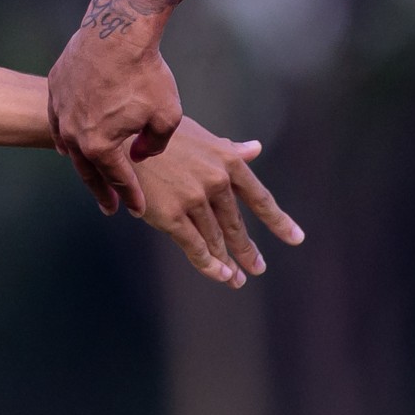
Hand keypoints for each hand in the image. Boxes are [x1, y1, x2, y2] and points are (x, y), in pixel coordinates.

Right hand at [47, 17, 182, 215]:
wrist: (118, 29)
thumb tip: (138, 154)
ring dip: (83, 164)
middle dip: (103, 191)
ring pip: (70, 146)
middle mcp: (73, 133)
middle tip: (110, 207)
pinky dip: (66, 136)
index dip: (131, 196)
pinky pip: (57, 121)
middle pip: (89, 170)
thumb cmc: (146, 72)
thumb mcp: (166, 116)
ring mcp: (60, 110)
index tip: (137, 210)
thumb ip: (155, 144)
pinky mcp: (56, 88)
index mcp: (100, 145)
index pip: (118, 179)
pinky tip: (69, 145)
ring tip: (92, 178)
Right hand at [129, 118, 304, 285]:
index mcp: (227, 161)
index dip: (278, 221)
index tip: (296, 238)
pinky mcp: (170, 216)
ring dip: (229, 262)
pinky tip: (220, 276)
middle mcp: (216, 181)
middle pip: (237, 225)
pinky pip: (194, 247)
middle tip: (258, 268)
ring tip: (237, 280)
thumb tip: (255, 149)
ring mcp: (194, 200)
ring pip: (217, 239)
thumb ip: (228, 149)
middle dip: (248, 250)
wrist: (119, 137)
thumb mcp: (199, 135)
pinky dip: (209, 265)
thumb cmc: (158, 134)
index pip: (259, 198)